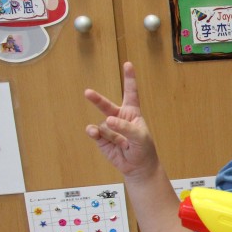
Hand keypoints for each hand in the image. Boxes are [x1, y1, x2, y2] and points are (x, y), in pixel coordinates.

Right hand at [83, 62, 158, 180]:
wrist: (137, 166)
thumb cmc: (143, 148)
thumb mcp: (140, 137)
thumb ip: (125, 127)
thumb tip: (108, 120)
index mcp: (132, 113)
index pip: (130, 93)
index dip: (129, 79)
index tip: (128, 64)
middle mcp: (119, 117)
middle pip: (106, 105)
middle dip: (97, 99)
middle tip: (88, 93)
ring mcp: (108, 127)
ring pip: (104, 126)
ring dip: (111, 134)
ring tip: (121, 143)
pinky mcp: (101, 138)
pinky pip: (95, 132)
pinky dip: (95, 133)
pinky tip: (95, 134)